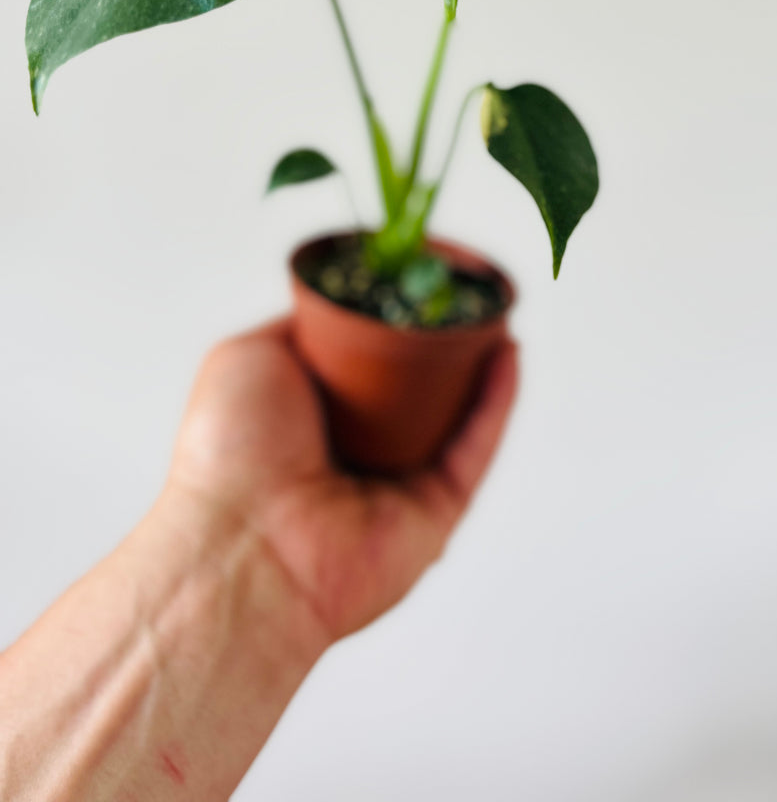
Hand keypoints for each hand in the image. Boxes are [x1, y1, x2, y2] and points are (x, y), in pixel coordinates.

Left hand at [166, 317, 517, 642]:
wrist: (245, 539)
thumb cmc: (229, 451)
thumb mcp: (248, 357)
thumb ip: (294, 328)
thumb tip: (333, 308)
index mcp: (309, 416)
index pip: (363, 360)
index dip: (391, 319)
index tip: (415, 277)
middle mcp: (354, 450)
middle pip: (415, 386)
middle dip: (441, 340)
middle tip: (463, 293)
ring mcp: (397, 482)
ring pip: (454, 414)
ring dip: (480, 365)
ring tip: (497, 312)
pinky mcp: (435, 512)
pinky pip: (474, 448)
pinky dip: (496, 401)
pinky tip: (507, 353)